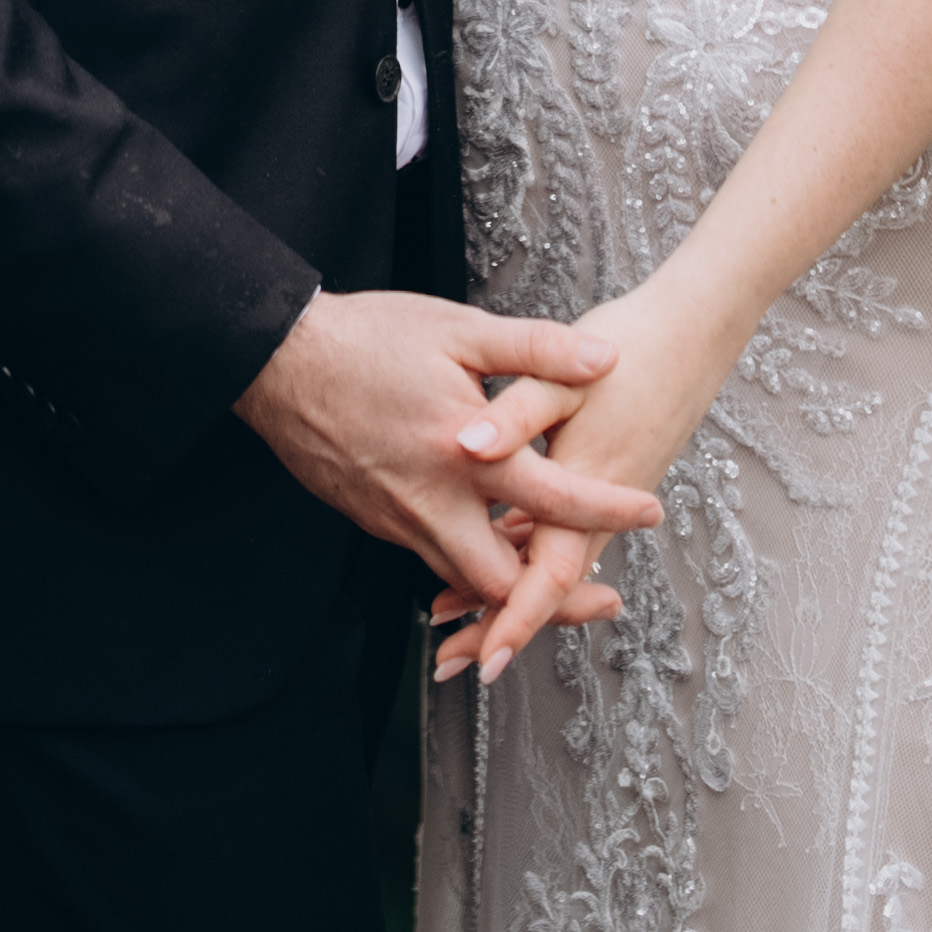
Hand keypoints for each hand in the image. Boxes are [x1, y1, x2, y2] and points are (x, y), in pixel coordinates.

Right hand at [235, 288, 662, 608]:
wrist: (280, 362)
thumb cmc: (370, 338)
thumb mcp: (460, 330)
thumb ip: (536, 349)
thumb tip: (604, 357)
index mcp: (463, 452)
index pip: (554, 499)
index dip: (609, 510)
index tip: (651, 512)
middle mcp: (431, 501)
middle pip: (503, 582)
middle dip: (556, 601)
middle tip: (602, 596)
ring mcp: (397, 518)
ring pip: (463, 579)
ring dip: (511, 588)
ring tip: (553, 579)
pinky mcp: (374, 520)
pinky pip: (430, 557)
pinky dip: (466, 564)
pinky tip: (487, 544)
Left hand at [428, 273, 733, 685]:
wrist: (697, 328)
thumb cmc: (632, 346)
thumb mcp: (565, 375)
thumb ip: (515, 415)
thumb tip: (465, 447)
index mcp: (590, 485)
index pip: (551, 574)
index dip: (516, 619)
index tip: (484, 660)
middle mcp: (604, 506)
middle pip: (548, 584)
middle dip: (499, 623)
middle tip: (451, 658)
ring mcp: (611, 497)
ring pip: (556, 562)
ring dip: (509, 590)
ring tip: (454, 615)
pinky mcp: (612, 479)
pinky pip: (566, 533)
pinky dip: (529, 551)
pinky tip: (499, 545)